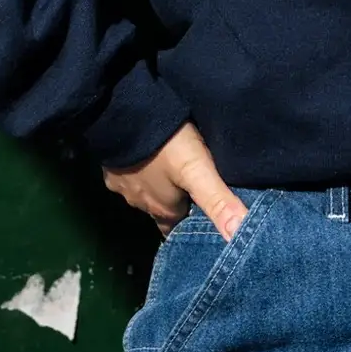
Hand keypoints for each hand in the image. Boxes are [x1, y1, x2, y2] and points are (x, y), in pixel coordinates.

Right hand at [102, 119, 248, 241]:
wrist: (122, 115)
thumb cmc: (165, 146)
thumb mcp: (197, 170)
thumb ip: (218, 201)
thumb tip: (239, 235)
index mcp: (164, 211)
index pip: (180, 231)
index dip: (194, 229)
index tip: (208, 222)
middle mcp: (142, 205)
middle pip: (165, 213)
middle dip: (179, 206)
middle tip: (196, 194)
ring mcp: (124, 187)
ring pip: (147, 195)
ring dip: (160, 188)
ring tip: (176, 175)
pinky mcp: (112, 169)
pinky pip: (130, 176)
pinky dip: (141, 172)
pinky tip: (150, 160)